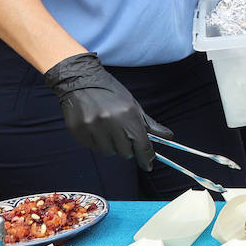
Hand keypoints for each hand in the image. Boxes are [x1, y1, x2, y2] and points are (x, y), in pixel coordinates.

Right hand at [43, 52, 171, 170]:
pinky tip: (95, 127)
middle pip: (125, 153)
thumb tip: (168, 137)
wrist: (81, 80)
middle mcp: (110, 122)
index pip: (141, 146)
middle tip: (122, 134)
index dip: (147, 158)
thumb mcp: (133, 105)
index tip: (148, 165)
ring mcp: (92, 127)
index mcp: (128, 115)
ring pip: (108, 152)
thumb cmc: (110, 92)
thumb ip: (149, 124)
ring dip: (111, 145)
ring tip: (107, 129)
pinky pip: (92, 147)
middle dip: (127, 147)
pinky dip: (96, 142)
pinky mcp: (77, 130)